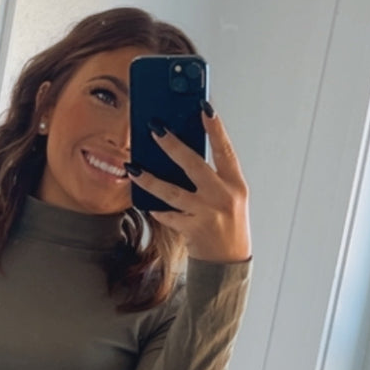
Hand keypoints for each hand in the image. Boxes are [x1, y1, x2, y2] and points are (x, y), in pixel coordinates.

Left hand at [128, 109, 250, 263]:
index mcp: (235, 184)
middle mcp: (223, 196)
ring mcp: (207, 214)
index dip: (215, 128)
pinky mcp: (192, 230)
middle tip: (155, 128)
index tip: (204, 107)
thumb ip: (213, 177)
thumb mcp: (229, 197)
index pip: (225, 150)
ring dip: (150, 179)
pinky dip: (156, 209)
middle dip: (173, 145)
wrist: (228, 262)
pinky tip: (144, 202)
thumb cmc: (228, 225)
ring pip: (173, 192)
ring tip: (133, 167)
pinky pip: (168, 215)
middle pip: (194, 165)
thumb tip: (184, 152)